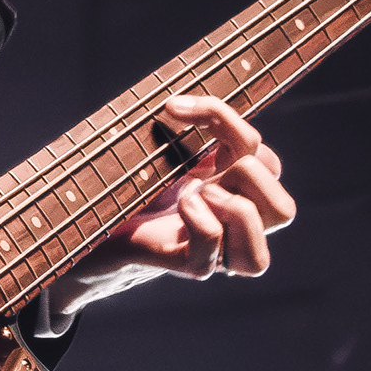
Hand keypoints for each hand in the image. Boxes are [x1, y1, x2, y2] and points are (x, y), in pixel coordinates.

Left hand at [52, 93, 297, 316]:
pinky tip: (178, 206)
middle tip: (200, 170)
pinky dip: (200, 218)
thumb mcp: (164, 157)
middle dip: (248, 170)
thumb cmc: (125, 191)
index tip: (175, 107)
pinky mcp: (191, 265)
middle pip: (285, 208)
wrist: (85, 233)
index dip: (229, 123)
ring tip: (193, 192)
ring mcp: (220, 252)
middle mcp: (235, 229)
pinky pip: (214, 247)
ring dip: (236, 198)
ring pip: (271, 230)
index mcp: (233, 196)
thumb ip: (188, 135)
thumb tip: (178, 105)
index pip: (267, 162)